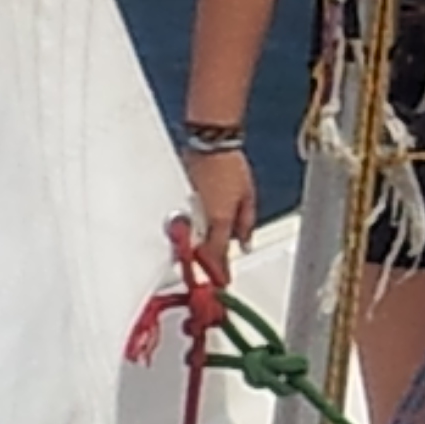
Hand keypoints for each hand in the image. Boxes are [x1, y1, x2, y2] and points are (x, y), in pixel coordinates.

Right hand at [183, 149, 255, 284]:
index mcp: (218, 219)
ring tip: (202, 257)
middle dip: (206, 265)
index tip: (223, 281)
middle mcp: (198, 218)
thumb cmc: (229, 164)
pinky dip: (189, 231)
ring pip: (189, 238)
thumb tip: (245, 242)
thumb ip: (246, 223)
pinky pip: (183, 223)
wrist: (210, 143)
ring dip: (196, 250)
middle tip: (212, 273)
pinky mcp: (177, 199)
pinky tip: (194, 233)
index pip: (218, 255)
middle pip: (200, 251)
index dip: (220, 272)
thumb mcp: (247, 196)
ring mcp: (185, 209)